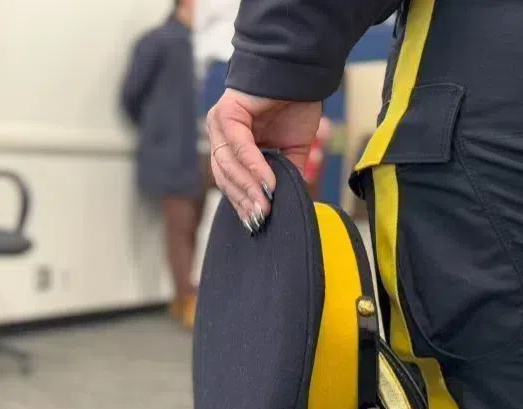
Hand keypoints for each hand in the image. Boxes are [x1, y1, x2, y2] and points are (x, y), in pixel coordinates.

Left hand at [206, 89, 321, 232]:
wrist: (302, 72)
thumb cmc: (296, 105)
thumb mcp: (292, 149)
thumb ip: (284, 173)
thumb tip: (283, 201)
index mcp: (232, 144)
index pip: (230, 181)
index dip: (242, 202)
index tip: (255, 223)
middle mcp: (220, 134)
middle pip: (224, 177)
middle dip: (243, 200)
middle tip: (260, 219)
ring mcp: (220, 124)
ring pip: (228, 166)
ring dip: (248, 188)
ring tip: (265, 205)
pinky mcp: (227, 113)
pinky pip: (239, 147)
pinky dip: (255, 167)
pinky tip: (268, 182)